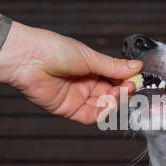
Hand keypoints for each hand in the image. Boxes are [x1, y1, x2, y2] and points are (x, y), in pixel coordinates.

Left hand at [0, 21, 141, 123]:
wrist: (28, 58)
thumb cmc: (53, 49)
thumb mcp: (89, 57)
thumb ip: (113, 66)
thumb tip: (136, 66)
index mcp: (90, 68)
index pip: (114, 77)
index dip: (126, 79)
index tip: (138, 78)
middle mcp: (85, 84)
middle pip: (111, 93)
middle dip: (123, 92)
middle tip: (131, 87)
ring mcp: (77, 97)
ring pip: (103, 106)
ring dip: (115, 101)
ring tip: (121, 92)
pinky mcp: (69, 109)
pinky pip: (90, 115)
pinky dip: (102, 112)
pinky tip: (109, 103)